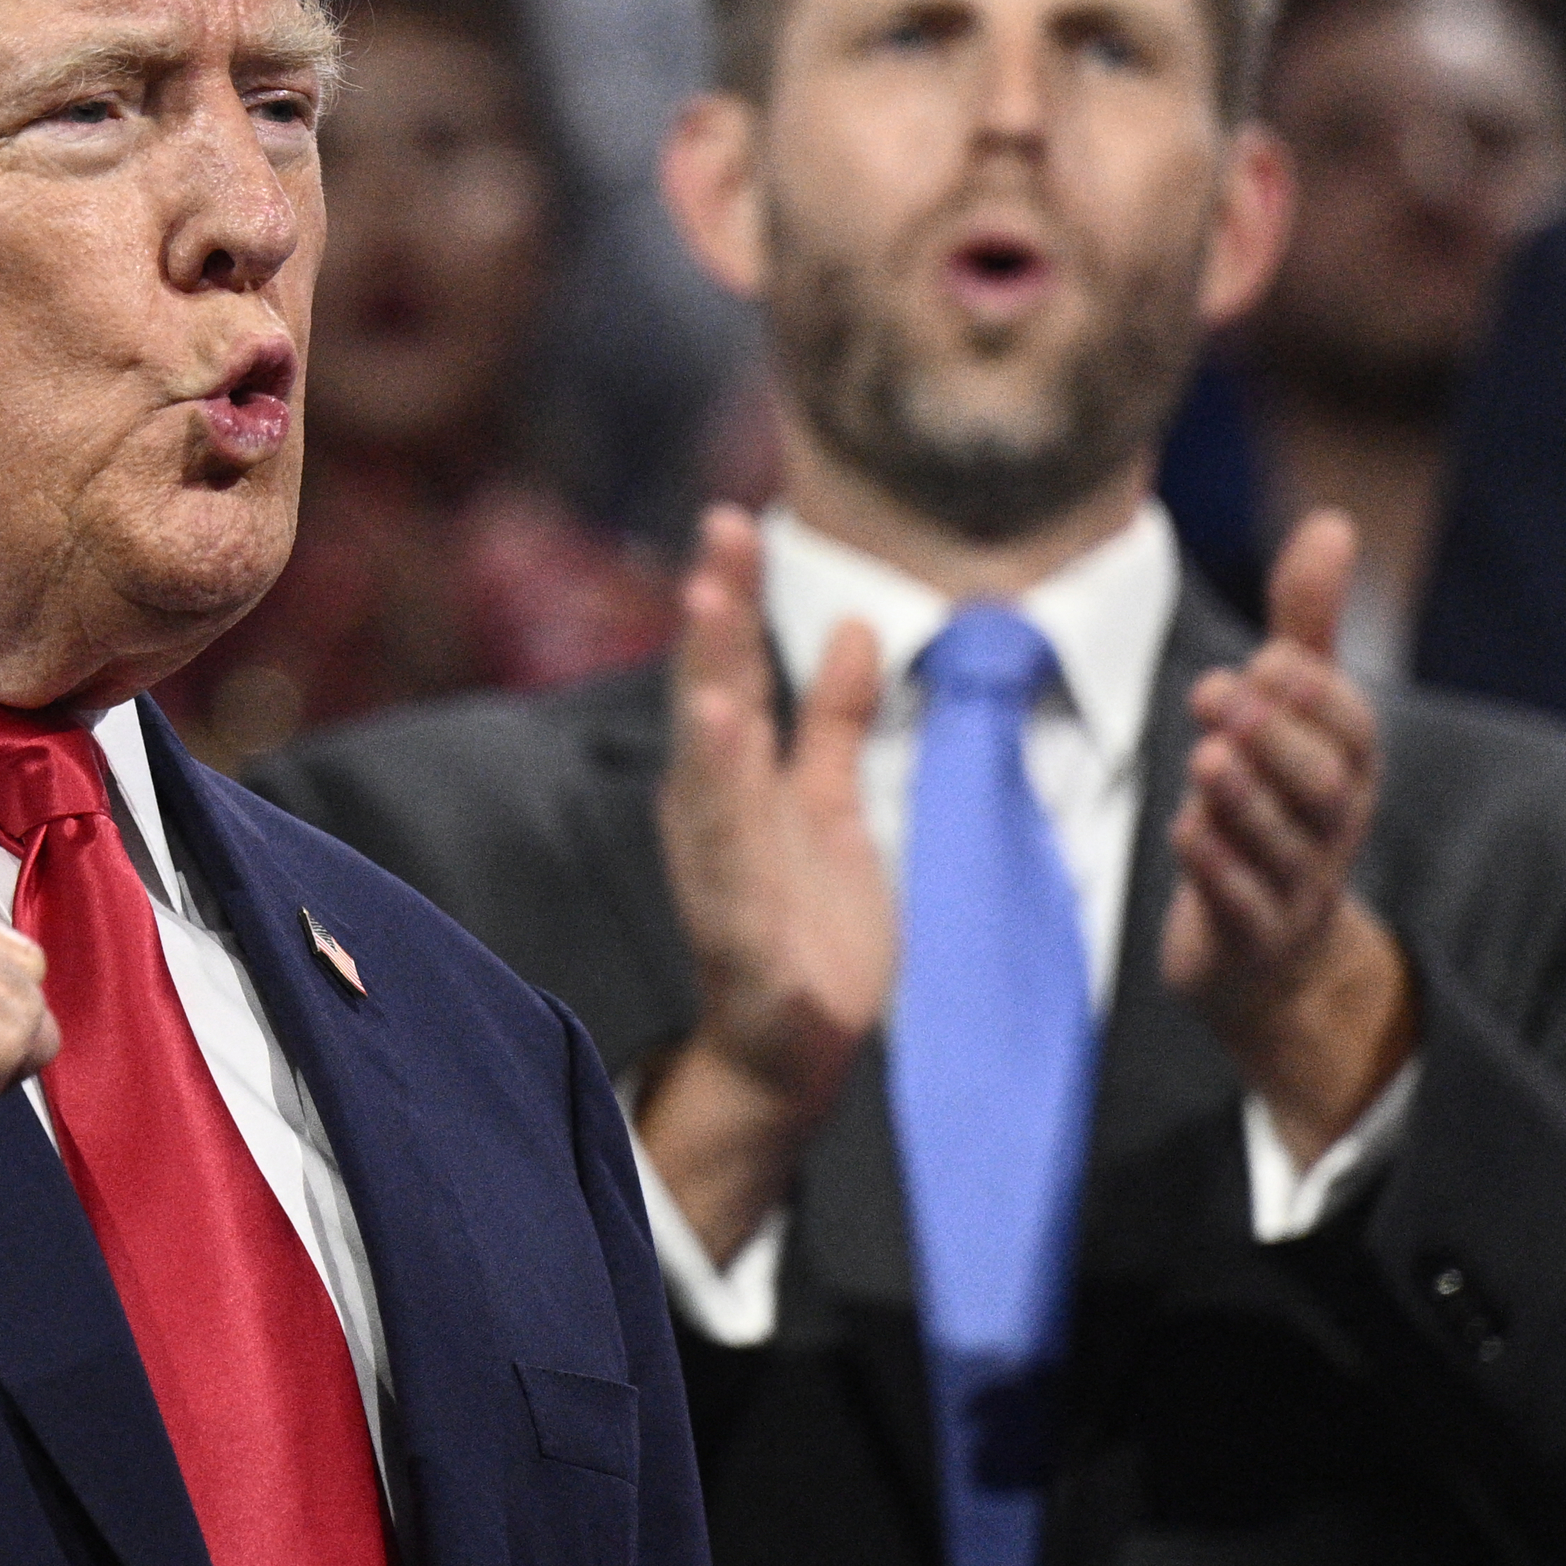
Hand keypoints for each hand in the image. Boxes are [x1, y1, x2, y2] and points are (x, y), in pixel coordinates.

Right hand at [642, 507, 889, 1259]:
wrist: (792, 1045)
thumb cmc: (805, 921)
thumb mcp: (828, 803)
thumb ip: (835, 718)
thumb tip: (856, 623)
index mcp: (728, 780)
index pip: (729, 670)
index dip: (730, 599)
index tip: (733, 519)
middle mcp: (711, 816)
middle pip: (709, 708)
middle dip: (712, 634)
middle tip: (715, 550)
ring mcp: (721, 875)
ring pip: (711, 791)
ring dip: (712, 727)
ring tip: (718, 663)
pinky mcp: (744, 938)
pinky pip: (735, 879)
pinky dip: (729, 834)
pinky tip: (730, 784)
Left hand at [1162, 510, 1413, 1159]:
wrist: (1267, 955)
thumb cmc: (1276, 809)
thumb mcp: (1288, 717)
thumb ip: (1306, 626)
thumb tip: (1331, 522)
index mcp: (1345, 771)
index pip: (1352, 730)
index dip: (1317, 697)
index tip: (1269, 658)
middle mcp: (1331, 828)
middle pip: (1326, 785)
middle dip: (1278, 739)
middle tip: (1222, 692)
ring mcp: (1295, 886)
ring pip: (1283, 845)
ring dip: (1245, 799)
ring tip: (1205, 756)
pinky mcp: (1250, 935)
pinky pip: (1243, 905)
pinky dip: (1218, 870)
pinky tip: (1187, 830)